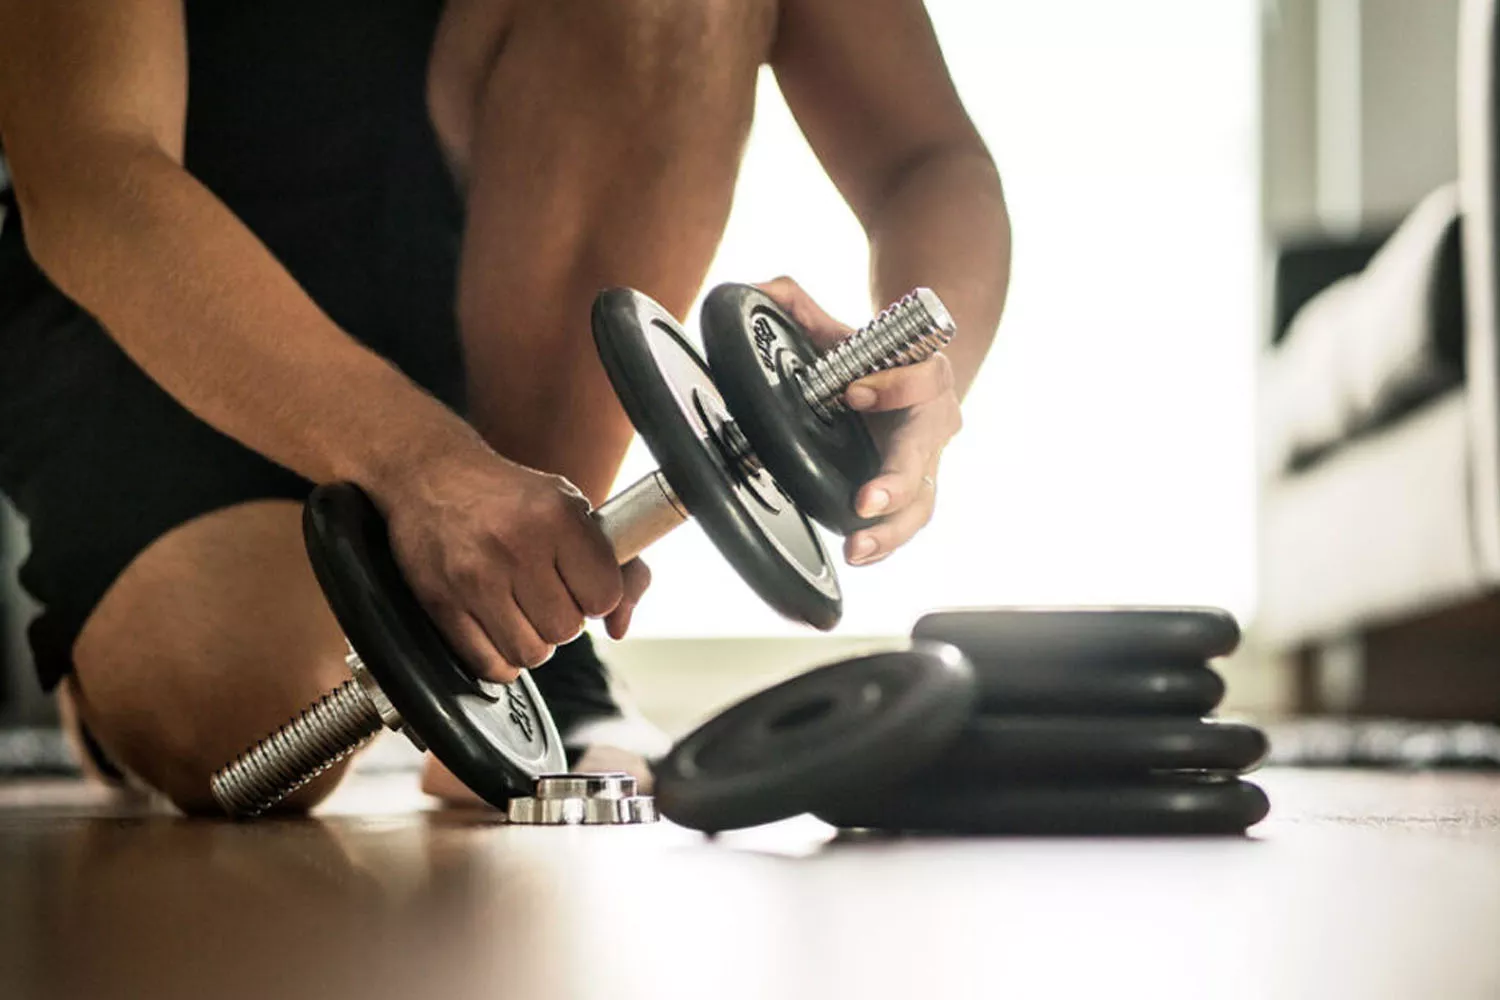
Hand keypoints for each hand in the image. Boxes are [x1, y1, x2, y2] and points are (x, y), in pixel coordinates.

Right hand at [368, 437, 649, 682]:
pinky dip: (502, 658)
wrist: (431, 475)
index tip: (583, 583)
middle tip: (548, 594)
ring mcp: (474, 578)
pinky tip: (500, 629)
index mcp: (555, 516)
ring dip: (533, 640)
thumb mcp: (573, 510)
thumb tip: (621, 629)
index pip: (604, 596)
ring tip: (523, 611)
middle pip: (566, 630)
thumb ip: (619, 566)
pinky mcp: (441, 602)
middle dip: (564, 618)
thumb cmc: (510, 496)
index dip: (598, 596)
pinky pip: (489, 665)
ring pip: (530, 653)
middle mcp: (515, 546)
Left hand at [758, 277, 961, 565]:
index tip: (851, 391)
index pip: (921, 379)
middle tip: (866, 502)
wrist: (911, 384)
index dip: (890, 385)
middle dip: (896, 480)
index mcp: (924, 374)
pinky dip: (887, 541)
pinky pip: (909, 523)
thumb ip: (797, 306)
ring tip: (858, 547)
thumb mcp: (839, 333)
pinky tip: (860, 554)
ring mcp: (926, 463)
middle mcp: (933, 422)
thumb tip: (755, 290)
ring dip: (892, 528)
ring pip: (922, 500)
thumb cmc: (872, 362)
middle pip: (923, 453)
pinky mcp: (914, 493)